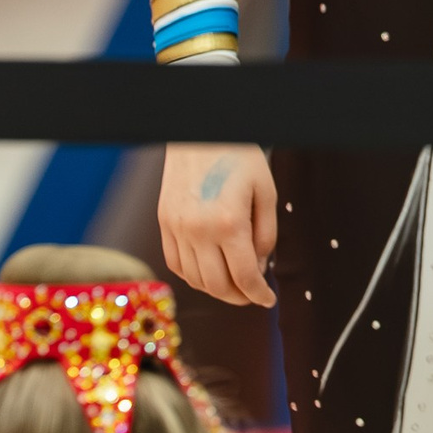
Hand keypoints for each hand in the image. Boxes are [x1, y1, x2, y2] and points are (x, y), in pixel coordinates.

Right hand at [159, 144, 277, 307]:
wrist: (201, 132)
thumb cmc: (238, 157)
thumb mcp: (266, 191)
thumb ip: (266, 233)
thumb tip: (259, 267)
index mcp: (228, 223)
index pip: (244, 276)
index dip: (258, 294)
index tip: (267, 300)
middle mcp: (198, 231)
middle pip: (217, 285)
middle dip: (239, 297)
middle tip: (252, 295)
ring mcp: (176, 228)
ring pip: (195, 279)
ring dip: (216, 289)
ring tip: (233, 284)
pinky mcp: (164, 222)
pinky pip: (176, 263)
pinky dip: (193, 275)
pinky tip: (209, 271)